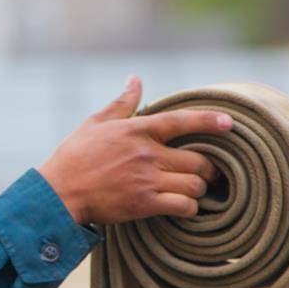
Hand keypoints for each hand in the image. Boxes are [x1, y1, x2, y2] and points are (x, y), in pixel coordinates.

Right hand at [37, 75, 232, 225]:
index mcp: (137, 130)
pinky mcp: (144, 204)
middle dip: (208, 168)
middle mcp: (146, 153)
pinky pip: (183, 206)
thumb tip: (135, 79)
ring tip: (191, 191)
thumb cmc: (75, 156)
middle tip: (207, 173)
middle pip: (198, 159)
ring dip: (197, 189)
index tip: (229, 123)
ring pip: (195, 184)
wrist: (59, 192)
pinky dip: (188, 208)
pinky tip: (182, 207)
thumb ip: (122, 103)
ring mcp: (147, 180)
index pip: (181, 121)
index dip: (209, 121)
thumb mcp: (96, 123)